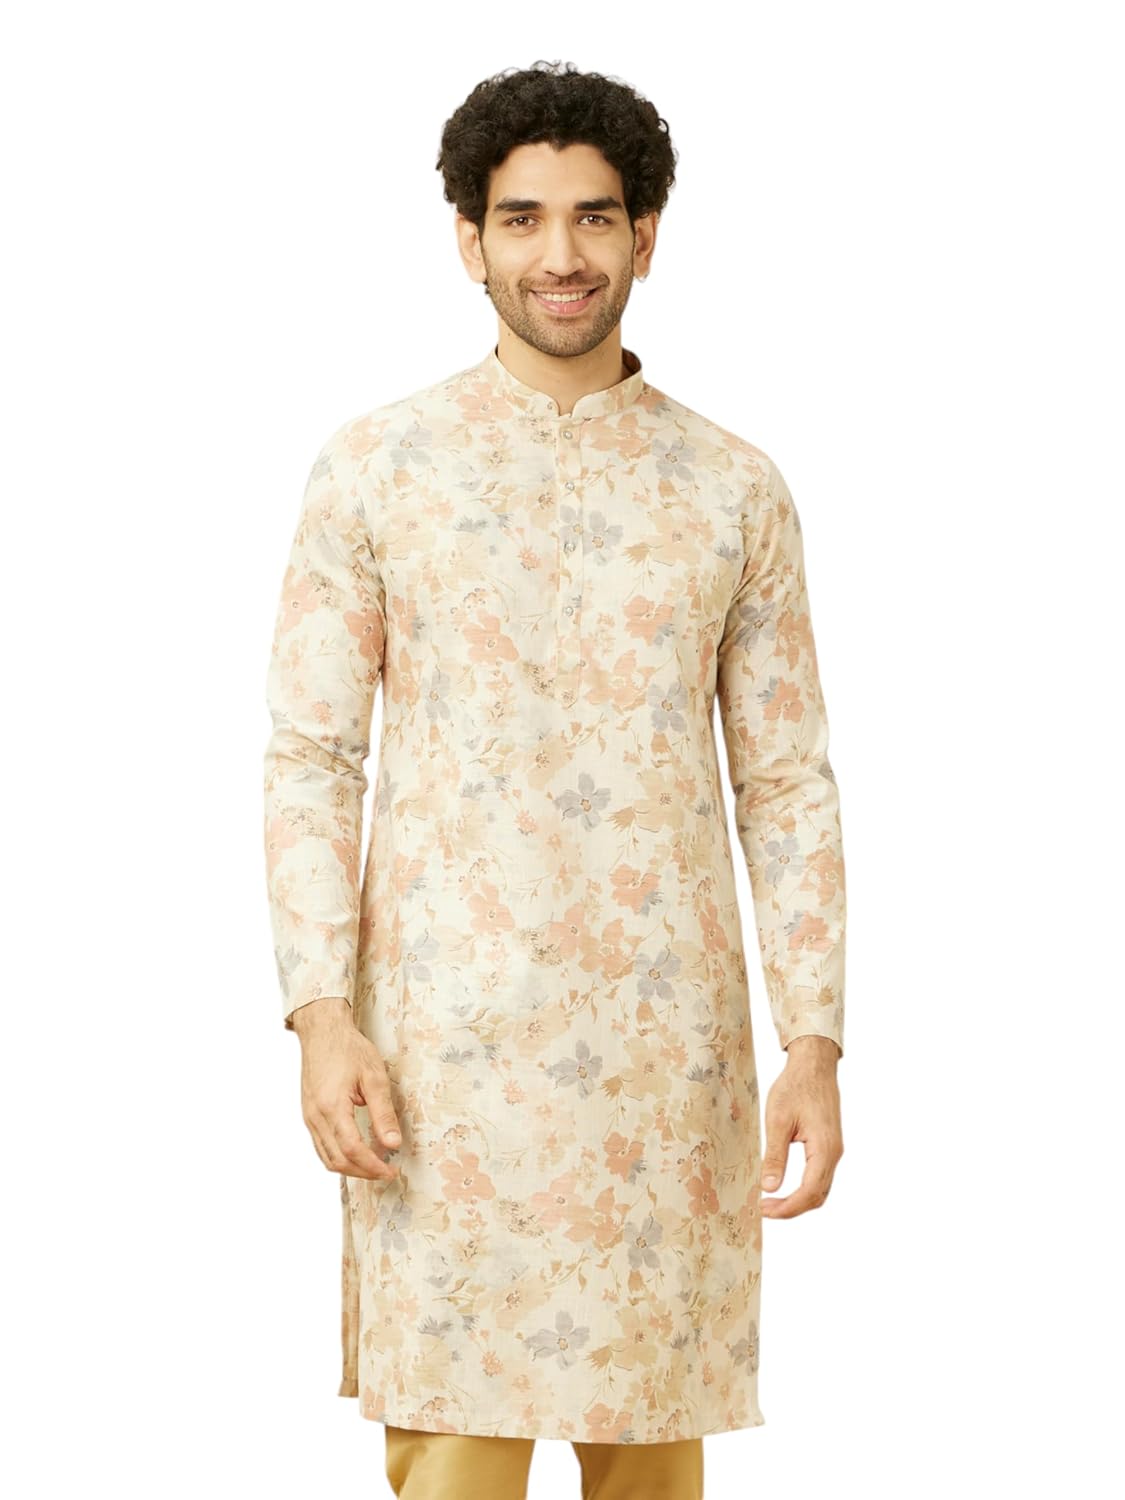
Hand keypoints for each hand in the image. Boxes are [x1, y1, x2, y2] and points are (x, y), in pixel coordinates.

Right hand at [290, 998, 401, 1180]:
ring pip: (326, 1157)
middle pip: (337, 1160)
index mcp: (332, 1107)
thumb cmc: (349, 1049)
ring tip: (373, 1166)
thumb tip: (393, 1144)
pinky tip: (355, 1153)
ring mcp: (308, 1116)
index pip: (352, 1150)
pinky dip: (337, 1156)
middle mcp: (315, 1116)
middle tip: (385, 1172)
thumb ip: (383, 1113)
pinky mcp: (308, 1114)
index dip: (372, 1166)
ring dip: (350, 1168)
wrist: (322, 1032)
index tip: (390, 1171)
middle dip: (363, 1172)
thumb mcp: (374, 1077)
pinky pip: (320, 1146)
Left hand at [760, 1036, 842, 1217]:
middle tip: (763, 1210)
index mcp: (824, 1149)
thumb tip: (769, 1187)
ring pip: (820, 1189)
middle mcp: (834, 1154)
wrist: (814, 1065)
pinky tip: (784, 1187)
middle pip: (817, 1196)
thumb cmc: (796, 1087)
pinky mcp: (828, 1146)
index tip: (763, 1210)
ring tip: (771, 1202)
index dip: (786, 1207)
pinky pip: (819, 1177)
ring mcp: (833, 1151)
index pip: (808, 1193)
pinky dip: (803, 1189)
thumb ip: (775, 1156)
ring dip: (797, 1201)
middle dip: (791, 1209)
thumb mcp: (778, 1120)